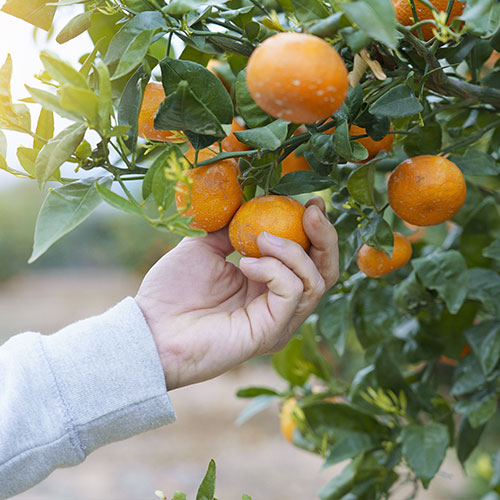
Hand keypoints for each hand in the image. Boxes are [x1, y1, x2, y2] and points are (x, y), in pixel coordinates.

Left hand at [135, 197, 338, 389]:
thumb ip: (232, 227)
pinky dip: (274, 269)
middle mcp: (279, 303)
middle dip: (324, 237)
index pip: (309, 257)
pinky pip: (292, 292)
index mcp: (267, 283)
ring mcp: (278, 319)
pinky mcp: (271, 331)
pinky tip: (245, 264)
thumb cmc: (173, 290)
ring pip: (315, 281)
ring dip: (292, 250)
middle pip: (325, 271)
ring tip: (261, 237)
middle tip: (311, 210)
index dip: (315, 230)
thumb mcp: (205, 245)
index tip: (310, 201)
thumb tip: (252, 200)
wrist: (151, 326)